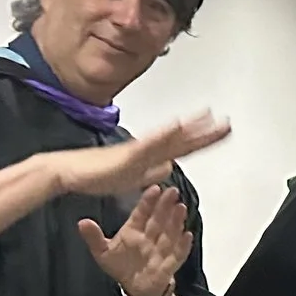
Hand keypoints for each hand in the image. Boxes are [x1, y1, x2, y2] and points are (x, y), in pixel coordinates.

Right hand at [50, 112, 230, 199]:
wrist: (67, 173)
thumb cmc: (95, 174)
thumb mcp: (133, 178)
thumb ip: (151, 171)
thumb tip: (169, 166)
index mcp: (150, 156)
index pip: (182, 146)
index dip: (202, 139)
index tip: (220, 130)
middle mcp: (147, 149)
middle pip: (182, 140)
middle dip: (205, 132)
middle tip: (227, 122)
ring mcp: (138, 151)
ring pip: (170, 138)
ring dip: (190, 128)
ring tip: (209, 117)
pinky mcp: (127, 156)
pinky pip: (149, 144)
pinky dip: (164, 135)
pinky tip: (176, 126)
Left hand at [78, 183, 191, 295]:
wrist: (135, 288)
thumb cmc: (121, 266)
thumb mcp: (102, 252)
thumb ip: (93, 237)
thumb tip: (82, 222)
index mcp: (133, 230)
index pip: (141, 213)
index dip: (148, 202)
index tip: (154, 188)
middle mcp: (150, 237)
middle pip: (159, 220)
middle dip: (166, 206)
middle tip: (173, 191)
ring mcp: (161, 249)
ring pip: (170, 233)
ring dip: (176, 221)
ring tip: (181, 207)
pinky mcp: (169, 264)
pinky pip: (177, 254)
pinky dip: (183, 245)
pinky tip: (187, 234)